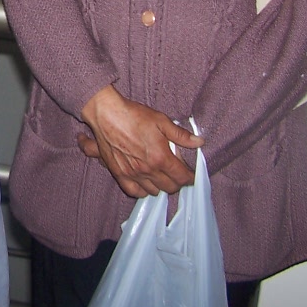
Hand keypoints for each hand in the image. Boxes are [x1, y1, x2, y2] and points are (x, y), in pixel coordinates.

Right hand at [78, 85, 202, 197]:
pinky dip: (143, 191)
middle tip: (177, 174)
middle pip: (170, 187)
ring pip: (154, 191)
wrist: (107, 114)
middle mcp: (148, 170)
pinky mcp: (119, 174)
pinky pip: (134, 192)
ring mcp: (133, 174)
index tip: (191, 175)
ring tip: (162, 177)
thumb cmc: (134, 115)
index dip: (190, 178)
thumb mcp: (161, 121)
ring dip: (161, 186)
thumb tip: (200, 142)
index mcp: (161, 158)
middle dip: (177, 182)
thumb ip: (181, 135)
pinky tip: (146, 184)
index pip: (182, 177)